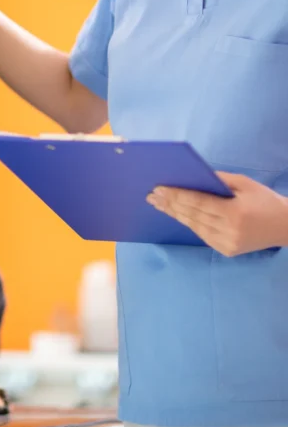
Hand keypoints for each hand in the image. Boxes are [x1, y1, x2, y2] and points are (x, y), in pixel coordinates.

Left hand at [147, 172, 287, 256]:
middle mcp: (229, 230)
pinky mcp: (227, 250)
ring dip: (175, 214)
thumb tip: (191, 175)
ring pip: (194, 226)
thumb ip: (218, 180)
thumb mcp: (245, 184)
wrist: (286, 226)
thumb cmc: (264, 200)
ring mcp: (227, 243)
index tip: (158, 189)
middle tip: (151, 196)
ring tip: (159, 205)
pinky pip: (202, 234)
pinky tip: (177, 215)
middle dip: (170, 204)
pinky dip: (189, 223)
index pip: (198, 202)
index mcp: (235, 212)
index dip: (176, 195)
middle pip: (192, 215)